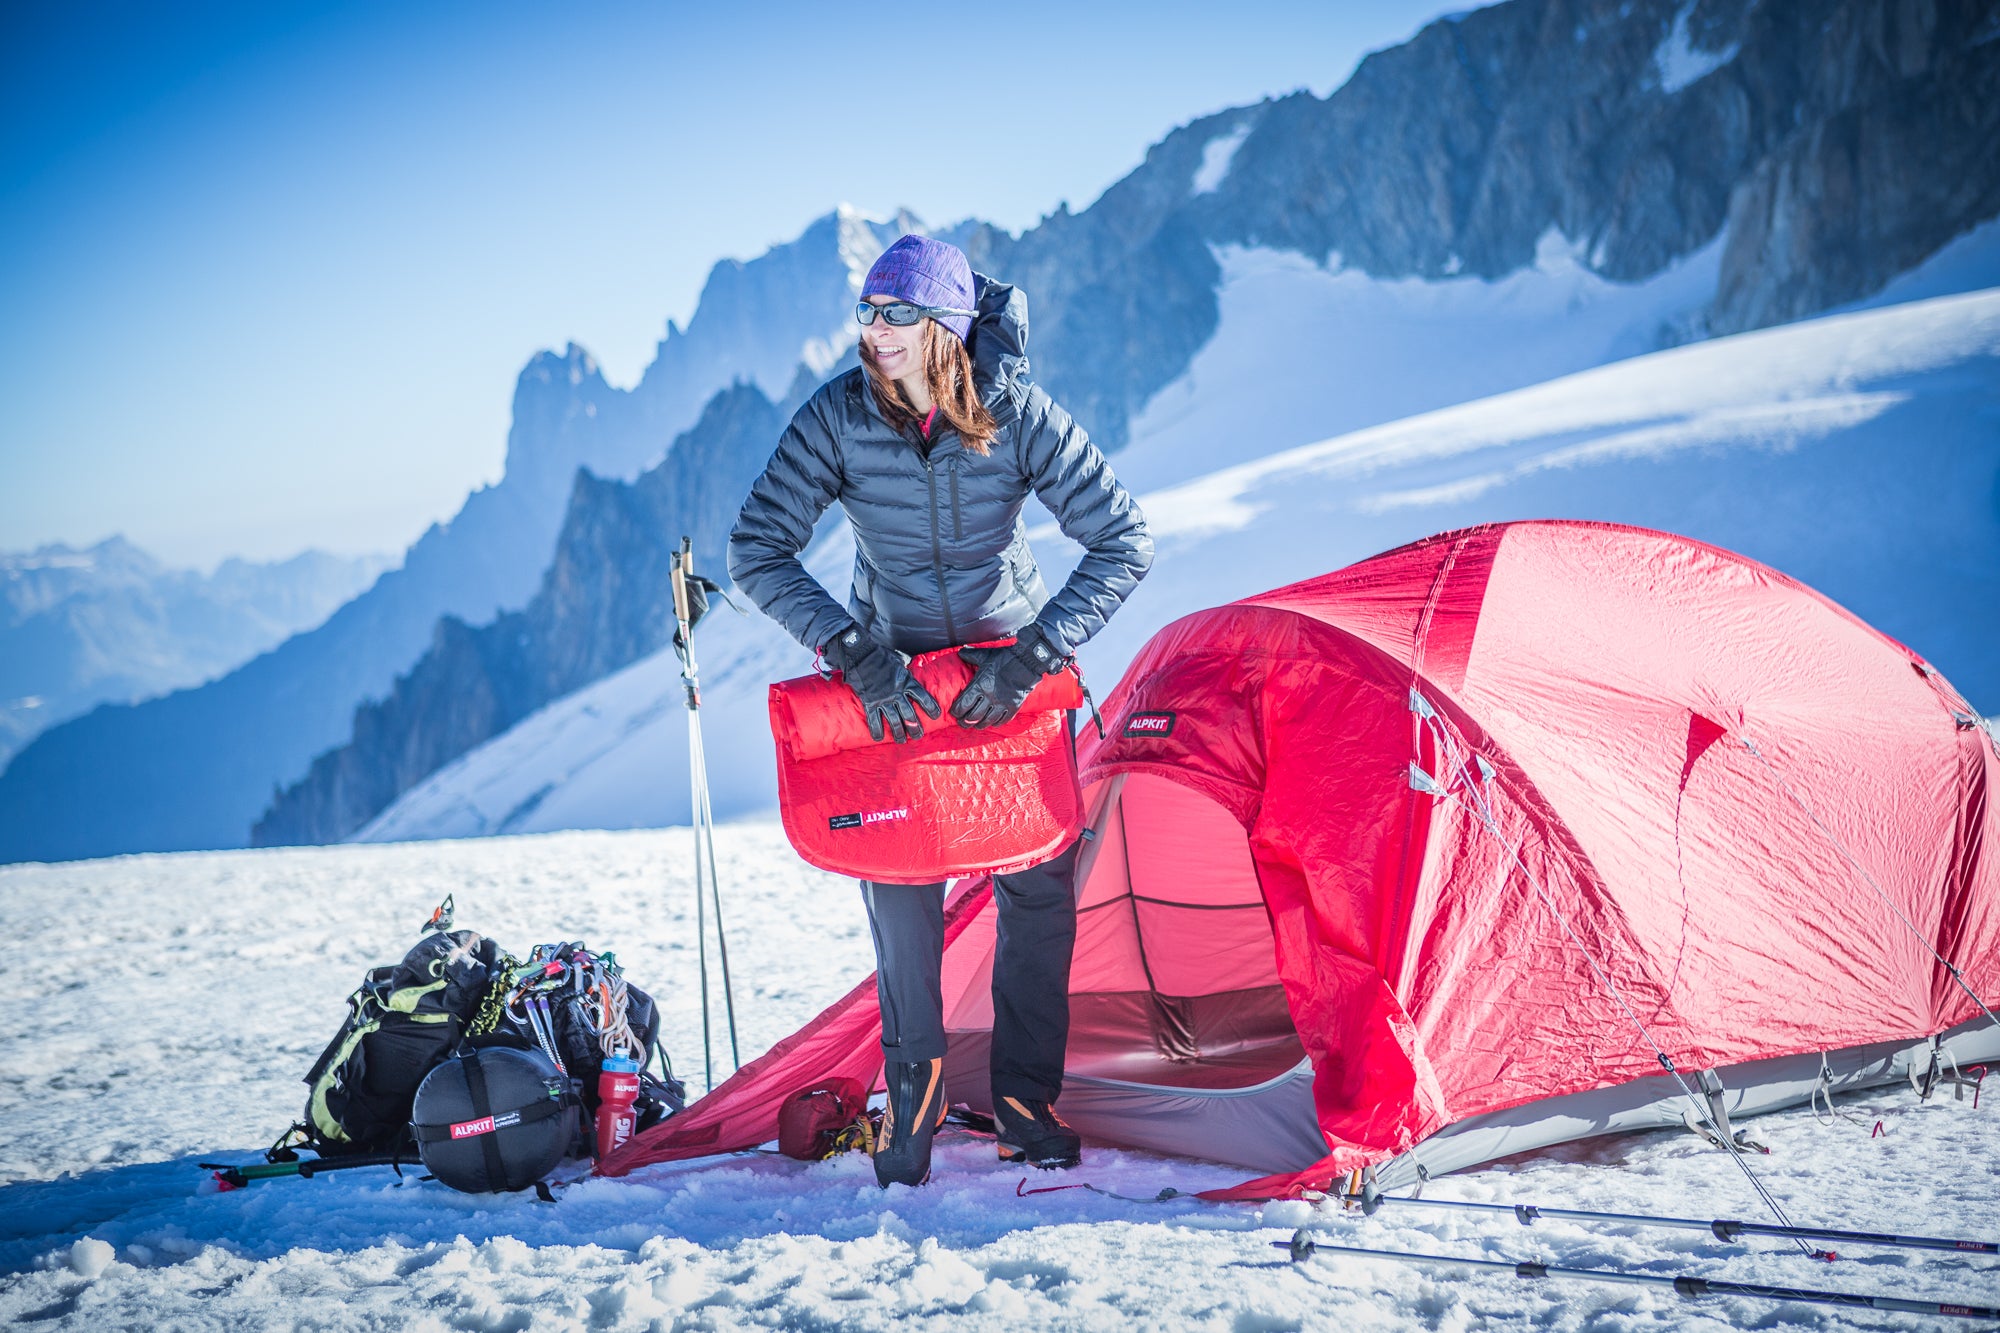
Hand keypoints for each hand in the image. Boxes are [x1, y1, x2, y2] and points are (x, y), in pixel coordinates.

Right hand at [823, 625, 940, 742]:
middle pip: (909, 714)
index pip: (922, 697)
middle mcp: (897, 693)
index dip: (930, 707)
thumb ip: (906, 666)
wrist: (861, 655)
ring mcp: (883, 699)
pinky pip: (874, 719)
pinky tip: (879, 738)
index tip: (935, 715)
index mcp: (906, 681)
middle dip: (914, 727)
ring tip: (901, 741)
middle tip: (917, 736)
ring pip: (893, 720)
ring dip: (898, 733)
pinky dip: (876, 730)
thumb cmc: (880, 655)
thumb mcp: (899, 659)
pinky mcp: (870, 702)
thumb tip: (910, 664)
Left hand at [952, 626, 1061, 727]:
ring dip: (978, 725)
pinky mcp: (1012, 707)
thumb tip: (960, 652)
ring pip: (986, 722)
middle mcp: (989, 697)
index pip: (962, 705)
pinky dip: (994, 723)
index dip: (956, 712)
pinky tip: (991, 722)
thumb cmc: (1004, 658)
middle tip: (962, 722)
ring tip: (975, 724)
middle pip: (972, 717)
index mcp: (979, 685)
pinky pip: (1001, 721)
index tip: (954, 712)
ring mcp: (1001, 704)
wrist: (1026, 662)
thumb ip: (970, 655)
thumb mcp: (985, 655)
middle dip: (964, 722)